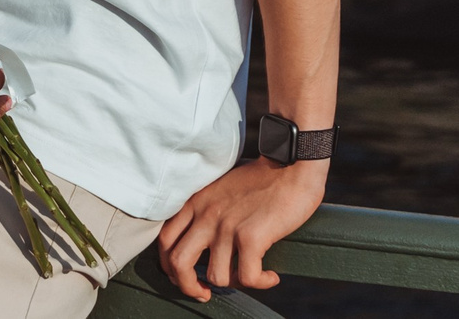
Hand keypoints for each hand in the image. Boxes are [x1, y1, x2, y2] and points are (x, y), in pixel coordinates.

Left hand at [157, 156, 326, 300]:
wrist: (292, 164)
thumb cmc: (264, 178)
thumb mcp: (222, 189)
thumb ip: (209, 210)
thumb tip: (206, 244)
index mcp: (197, 202)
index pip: (165, 240)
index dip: (170, 265)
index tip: (186, 276)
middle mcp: (207, 214)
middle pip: (177, 263)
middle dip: (187, 286)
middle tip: (204, 293)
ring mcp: (227, 226)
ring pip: (215, 276)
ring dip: (233, 283)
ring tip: (249, 274)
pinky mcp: (251, 236)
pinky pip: (247, 277)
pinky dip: (261, 283)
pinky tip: (271, 276)